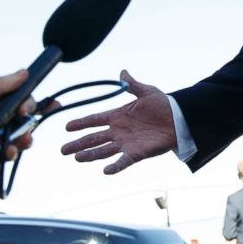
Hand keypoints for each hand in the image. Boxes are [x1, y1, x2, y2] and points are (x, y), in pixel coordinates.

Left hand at [0, 70, 38, 160]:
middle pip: (20, 121)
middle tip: (26, 132)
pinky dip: (7, 155)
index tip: (41, 108)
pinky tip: (6, 155)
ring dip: (19, 142)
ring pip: (14, 139)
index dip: (31, 104)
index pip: (19, 100)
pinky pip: (1, 155)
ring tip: (14, 146)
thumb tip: (24, 72)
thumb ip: (2, 87)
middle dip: (28, 126)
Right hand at [61, 70, 176, 174]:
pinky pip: (124, 161)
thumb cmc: (163, 105)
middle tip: (62, 150)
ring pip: (104, 150)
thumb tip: (122, 72)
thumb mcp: (147, 92)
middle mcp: (119, 131)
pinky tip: (106, 171)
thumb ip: (132, 85)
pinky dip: (115, 166)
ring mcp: (126, 143)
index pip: (95, 120)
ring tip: (76, 158)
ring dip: (90, 155)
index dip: (81, 123)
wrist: (180, 119)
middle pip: (94, 138)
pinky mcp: (137, 153)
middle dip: (78, 143)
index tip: (67, 126)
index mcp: (118, 116)